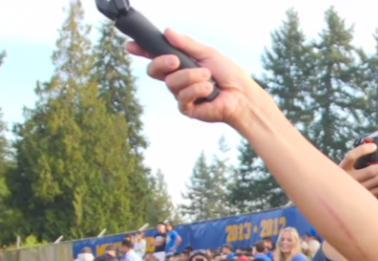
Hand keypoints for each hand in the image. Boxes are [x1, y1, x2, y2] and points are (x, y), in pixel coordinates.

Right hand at [126, 29, 258, 125]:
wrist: (242, 96)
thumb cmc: (229, 74)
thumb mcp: (208, 53)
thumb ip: (187, 44)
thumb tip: (167, 31)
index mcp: (181, 63)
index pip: (157, 55)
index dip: (142, 50)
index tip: (131, 45)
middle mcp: (178, 79)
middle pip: (154, 70)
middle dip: (161, 63)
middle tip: (174, 61)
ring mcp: (181, 94)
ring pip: (170, 82)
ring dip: (191, 77)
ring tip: (208, 77)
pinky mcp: (187, 108)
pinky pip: (182, 97)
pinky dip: (197, 90)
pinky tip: (209, 90)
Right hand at [339, 143, 377, 196]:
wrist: (340, 196)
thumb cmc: (346, 179)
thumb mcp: (345, 167)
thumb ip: (356, 159)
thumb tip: (373, 147)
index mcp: (343, 169)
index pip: (352, 156)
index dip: (363, 150)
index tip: (374, 147)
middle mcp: (350, 179)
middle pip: (371, 170)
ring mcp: (358, 190)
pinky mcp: (365, 199)